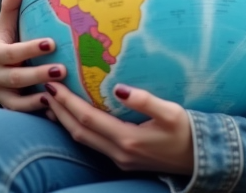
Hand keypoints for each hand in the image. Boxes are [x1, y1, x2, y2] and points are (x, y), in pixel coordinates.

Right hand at [0, 0, 67, 110]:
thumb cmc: (9, 42)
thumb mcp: (7, 25)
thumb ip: (11, 6)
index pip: (10, 52)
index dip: (29, 49)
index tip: (51, 43)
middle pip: (15, 77)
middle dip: (39, 74)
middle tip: (63, 70)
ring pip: (18, 100)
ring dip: (39, 98)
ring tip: (60, 92)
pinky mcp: (7, 110)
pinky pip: (22, 114)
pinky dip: (38, 112)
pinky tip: (56, 110)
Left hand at [43, 81, 193, 175]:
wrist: (200, 159)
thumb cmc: (187, 131)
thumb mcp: (171, 112)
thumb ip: (145, 100)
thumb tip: (119, 88)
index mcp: (127, 139)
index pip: (87, 118)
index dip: (68, 102)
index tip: (53, 85)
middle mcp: (118, 152)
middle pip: (78, 131)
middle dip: (59, 110)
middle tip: (45, 91)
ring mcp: (119, 159)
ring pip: (83, 140)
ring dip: (65, 121)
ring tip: (53, 103)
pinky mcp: (123, 160)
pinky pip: (92, 143)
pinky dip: (78, 129)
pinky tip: (75, 118)